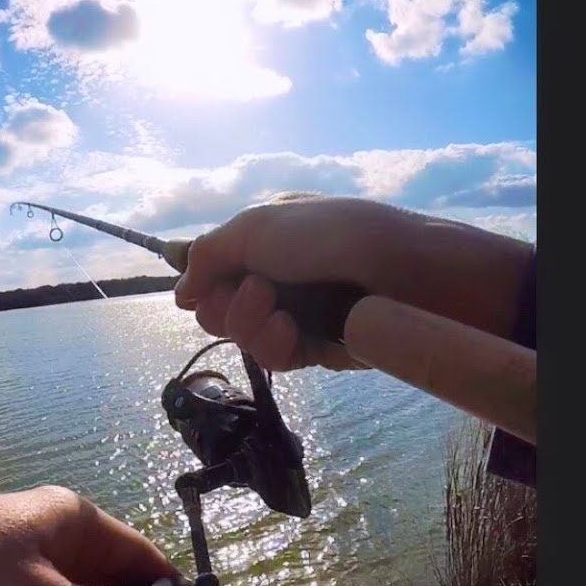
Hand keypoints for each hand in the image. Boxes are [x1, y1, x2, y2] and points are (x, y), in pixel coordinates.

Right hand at [175, 193, 533, 370]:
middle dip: (226, 304)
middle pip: (217, 310)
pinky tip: (290, 332)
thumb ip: (208, 255)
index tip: (207, 280)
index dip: (202, 280)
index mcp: (263, 239)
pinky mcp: (315, 350)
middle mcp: (274, 277)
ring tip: (278, 311)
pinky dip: (273, 346)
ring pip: (240, 338)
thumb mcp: (257, 226)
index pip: (211, 270)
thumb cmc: (331, 234)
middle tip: (259, 290)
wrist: (403, 271)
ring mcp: (294, 314)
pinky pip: (273, 360)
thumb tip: (181, 295)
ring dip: (249, 324)